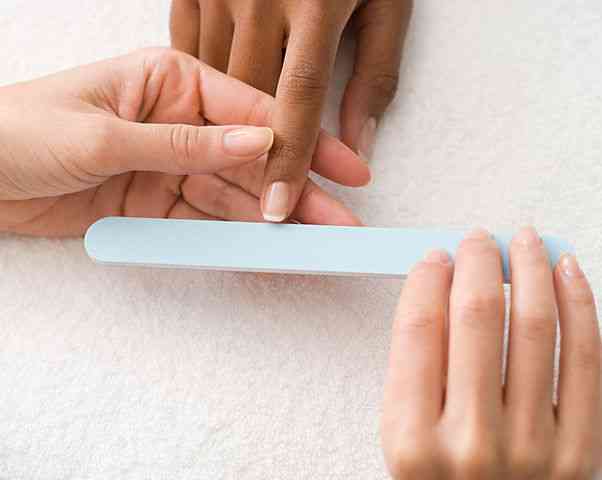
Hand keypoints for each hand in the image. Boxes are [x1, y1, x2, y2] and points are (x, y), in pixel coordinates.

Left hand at [0, 48, 368, 236]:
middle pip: (252, 161)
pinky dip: (235, 240)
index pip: (250, 112)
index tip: (343, 168)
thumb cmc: (19, 131)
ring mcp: (171, 167)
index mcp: (170, 83)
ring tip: (316, 245)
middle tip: (342, 221)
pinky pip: (206, 223)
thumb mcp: (102, 135)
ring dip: (275, 222)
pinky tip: (268, 251)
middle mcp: (179, 122)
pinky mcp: (158, 205)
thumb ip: (182, 144)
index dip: (300, 142)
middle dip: (299, 191)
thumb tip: (256, 144)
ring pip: (235, 197)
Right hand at [170, 0, 411, 221]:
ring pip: (213, 80)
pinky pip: (188, 49)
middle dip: (252, 156)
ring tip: (232, 158)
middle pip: (250, 99)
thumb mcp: (386, 7)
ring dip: (222, 123)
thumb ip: (375, 77)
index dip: (288, 160)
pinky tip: (210, 104)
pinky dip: (198, 84)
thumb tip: (359, 144)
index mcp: (317, 5)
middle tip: (258, 201)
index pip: (299, 101)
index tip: (278, 207)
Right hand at [382, 227, 601, 478]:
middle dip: (478, 261)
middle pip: (476, 317)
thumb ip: (413, 370)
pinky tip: (566, 272)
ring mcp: (531, 448)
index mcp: (411, 440)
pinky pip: (586, 359)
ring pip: (535, 326)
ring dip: (530, 268)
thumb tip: (438, 290)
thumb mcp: (403, 438)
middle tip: (478, 239)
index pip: (418, 329)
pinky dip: (579, 304)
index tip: (436, 257)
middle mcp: (470, 443)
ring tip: (524, 240)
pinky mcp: (579, 453)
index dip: (427, 279)